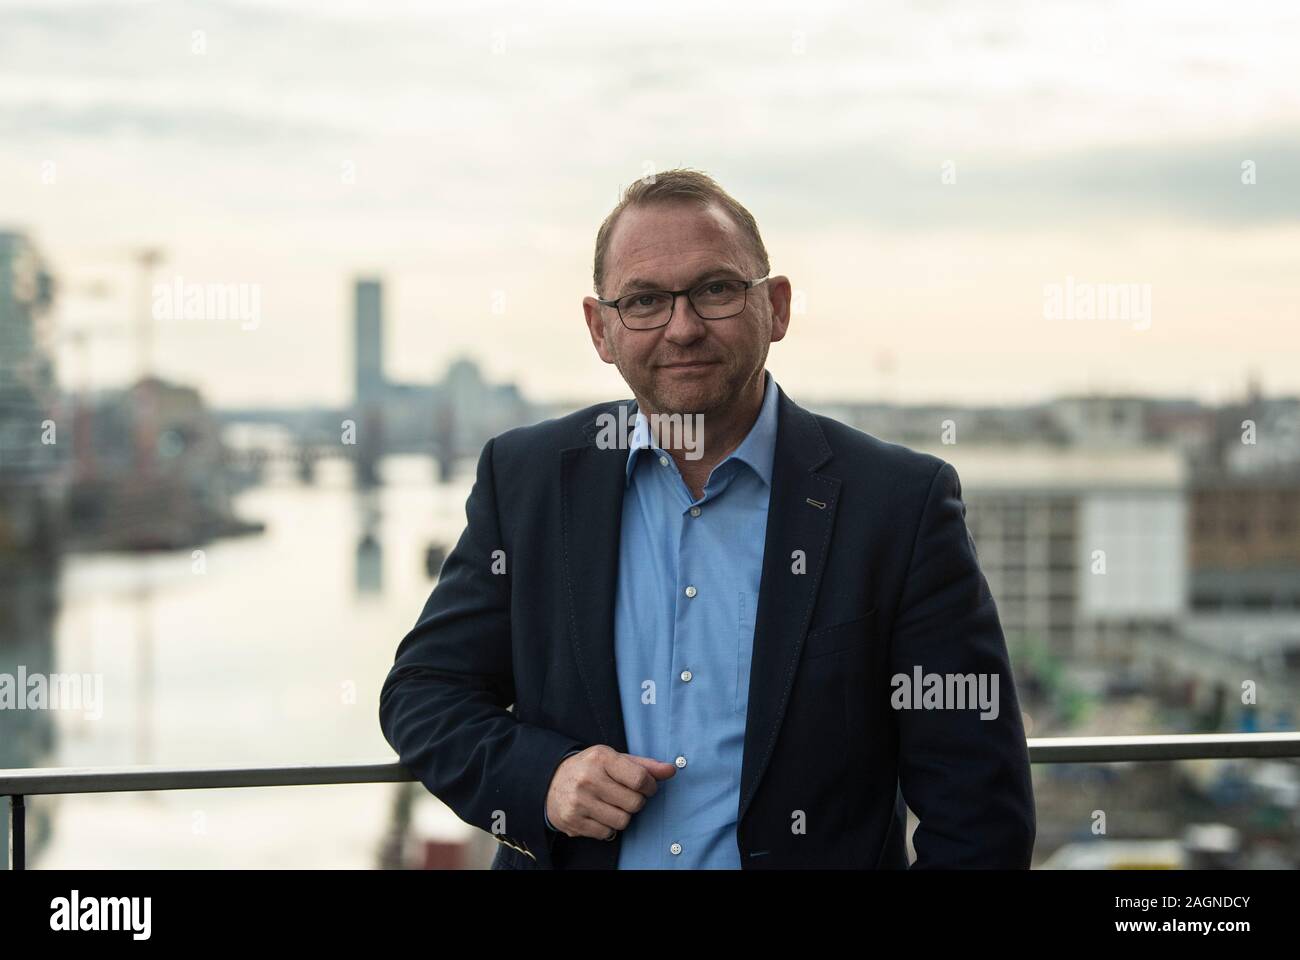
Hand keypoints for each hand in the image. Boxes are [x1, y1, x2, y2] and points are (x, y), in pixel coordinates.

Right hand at [544, 745, 675, 839]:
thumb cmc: (590, 769)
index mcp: (601, 758)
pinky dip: (607, 827)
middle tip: (625, 796)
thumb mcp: (614, 759)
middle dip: (636, 802)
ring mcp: (579, 801)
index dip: (650, 787)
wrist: (550, 781)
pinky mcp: (573, 821)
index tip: (647, 787)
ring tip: (611, 805)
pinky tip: (598, 814)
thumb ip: (644, 765)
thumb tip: (671, 770)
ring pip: (622, 821)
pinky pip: (607, 833)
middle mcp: (588, 778)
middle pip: (634, 803)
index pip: (640, 779)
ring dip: (622, 816)